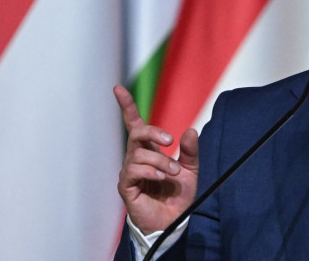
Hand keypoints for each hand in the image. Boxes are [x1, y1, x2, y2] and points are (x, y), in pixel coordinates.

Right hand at [114, 85, 198, 233]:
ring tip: (172, 174)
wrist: (175, 220)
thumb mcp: (190, 169)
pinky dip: (151, 171)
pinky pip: (134, 170)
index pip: (135, 124)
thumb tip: (189, 131)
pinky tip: (161, 178)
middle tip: (169, 141)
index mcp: (149, 150)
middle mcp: (136, 158)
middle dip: (153, 132)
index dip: (127, 106)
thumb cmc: (178, 194)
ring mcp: (129, 171)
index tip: (118, 88)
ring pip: (139, 154)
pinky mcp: (126, 186)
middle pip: (137, 133)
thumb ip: (189, 151)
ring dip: (160, 161)